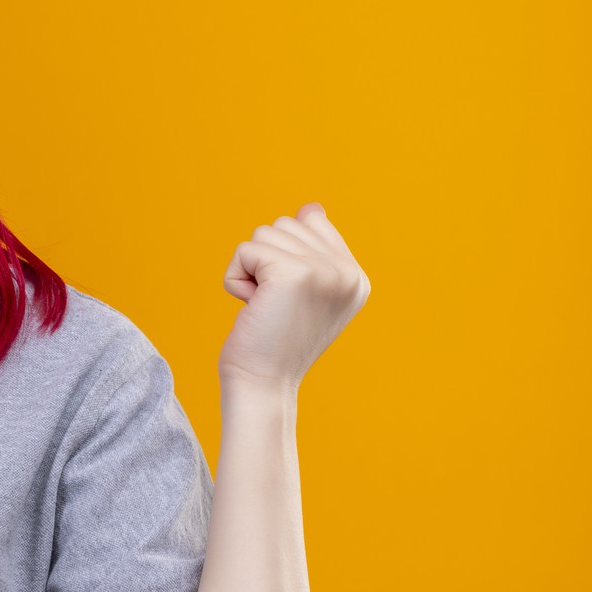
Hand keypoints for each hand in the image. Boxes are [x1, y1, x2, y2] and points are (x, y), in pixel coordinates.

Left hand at [218, 202, 370, 391]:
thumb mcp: (301, 293)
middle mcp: (347, 272)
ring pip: (263, 234)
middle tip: (273, 306)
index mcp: (355, 277)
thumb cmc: (273, 341)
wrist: (262, 384)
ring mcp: (324, 271)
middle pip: (285, 224)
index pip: (312, 221)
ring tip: (264, 307)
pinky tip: (251, 308)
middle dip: (264, 262)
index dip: (283, 254)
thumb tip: (312, 206)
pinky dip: (236, 279)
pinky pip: (245, 251)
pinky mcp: (293, 273)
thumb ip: (310, 250)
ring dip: (250, 271)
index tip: (287, 298)